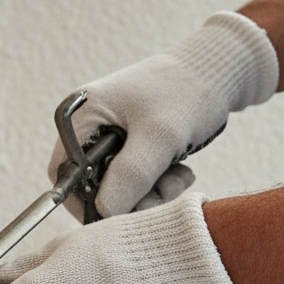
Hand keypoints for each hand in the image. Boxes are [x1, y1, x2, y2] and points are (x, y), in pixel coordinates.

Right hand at [51, 12, 278, 218]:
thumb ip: (130, 175)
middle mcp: (88, 129)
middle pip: (91, 186)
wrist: (218, 71)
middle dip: (128, 199)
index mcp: (80, 118)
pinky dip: (157, 186)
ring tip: (177, 177)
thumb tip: (105, 212)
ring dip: (148, 195)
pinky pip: (134, 182)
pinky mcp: (129, 147)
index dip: (87, 201)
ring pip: (116, 189)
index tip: (121, 213)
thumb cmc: (187, 92)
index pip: (64, 175)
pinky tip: (179, 170)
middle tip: (163, 193)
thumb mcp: (160, 136)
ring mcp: (109, 139)